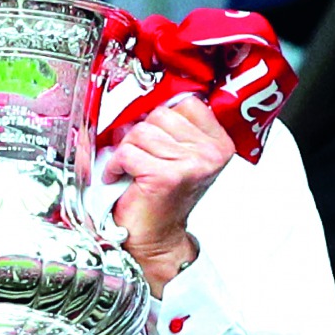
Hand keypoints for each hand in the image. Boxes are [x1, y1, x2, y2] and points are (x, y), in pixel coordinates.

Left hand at [104, 97, 235, 296]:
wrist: (155, 238)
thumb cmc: (162, 198)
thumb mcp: (178, 156)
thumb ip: (174, 126)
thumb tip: (147, 96)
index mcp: (219, 144)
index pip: (187, 102)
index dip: (162, 116)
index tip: (154, 133)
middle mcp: (210, 153)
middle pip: (160, 114)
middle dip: (141, 133)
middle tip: (140, 155)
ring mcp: (190, 164)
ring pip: (141, 131)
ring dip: (127, 149)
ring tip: (131, 167)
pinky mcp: (165, 176)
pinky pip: (128, 151)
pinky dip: (116, 164)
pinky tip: (121, 176)